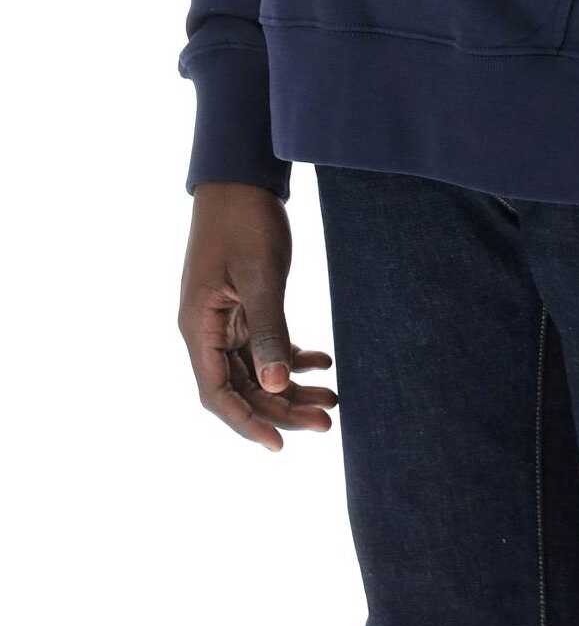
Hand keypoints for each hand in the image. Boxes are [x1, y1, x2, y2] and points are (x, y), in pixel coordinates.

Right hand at [179, 182, 335, 450]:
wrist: (241, 180)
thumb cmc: (244, 223)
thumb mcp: (259, 277)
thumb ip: (268, 331)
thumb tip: (276, 386)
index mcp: (198, 328)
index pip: (217, 395)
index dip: (247, 423)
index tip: (280, 445)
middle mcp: (208, 331)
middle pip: (242, 388)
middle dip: (282, 409)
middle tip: (326, 422)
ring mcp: (226, 320)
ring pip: (257, 371)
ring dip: (291, 387)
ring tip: (332, 399)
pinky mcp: (245, 307)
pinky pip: (266, 345)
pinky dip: (293, 356)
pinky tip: (323, 361)